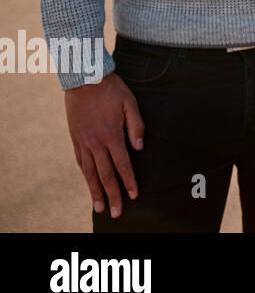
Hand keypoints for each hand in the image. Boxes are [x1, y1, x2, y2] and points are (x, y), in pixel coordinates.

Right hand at [65, 73, 144, 218]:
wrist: (84, 79)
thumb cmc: (111, 89)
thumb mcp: (130, 103)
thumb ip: (136, 126)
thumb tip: (140, 148)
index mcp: (111, 135)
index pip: (122, 164)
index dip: (129, 181)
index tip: (134, 195)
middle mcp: (95, 142)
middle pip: (105, 175)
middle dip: (112, 194)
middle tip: (116, 213)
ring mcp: (83, 142)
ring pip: (89, 172)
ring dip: (95, 191)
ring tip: (99, 207)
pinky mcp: (75, 139)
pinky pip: (81, 162)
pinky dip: (85, 175)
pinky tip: (89, 184)